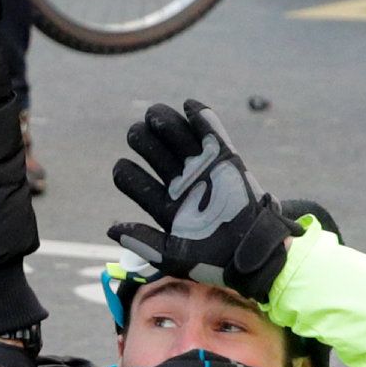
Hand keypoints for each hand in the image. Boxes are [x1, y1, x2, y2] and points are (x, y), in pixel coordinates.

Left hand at [107, 97, 293, 301]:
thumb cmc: (214, 260)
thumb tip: (111, 230)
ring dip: (165, 123)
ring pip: (178, 138)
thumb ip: (144, 243)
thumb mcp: (174, 256)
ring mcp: (203, 170)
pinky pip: (212, 133)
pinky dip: (201, 118)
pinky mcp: (226, 160)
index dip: (126, 173)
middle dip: (142, 139)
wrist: (254, 253)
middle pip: (153, 152)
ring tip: (155, 116)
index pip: (136, 182)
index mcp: (165, 205)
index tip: (123, 168)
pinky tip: (188, 106)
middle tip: (137, 133)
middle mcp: (180, 184)